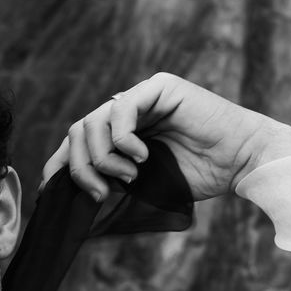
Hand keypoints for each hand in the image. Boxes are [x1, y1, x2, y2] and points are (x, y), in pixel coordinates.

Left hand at [41, 72, 290, 201]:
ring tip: (129, 175)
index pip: (76, 145)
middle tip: (101, 193)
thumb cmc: (199, 177)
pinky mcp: (159, 88)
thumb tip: (71, 202)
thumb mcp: (142, 186)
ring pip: (91, 123)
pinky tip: (140, 157)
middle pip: (78, 134)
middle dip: (81, 169)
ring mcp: (141, 98)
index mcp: (120, 135)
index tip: (49, 192)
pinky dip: (122, 139)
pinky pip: (120, 110)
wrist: (240, 162)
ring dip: (103, 158)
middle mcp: (126, 113)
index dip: (58, 166)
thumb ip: (110, 184)